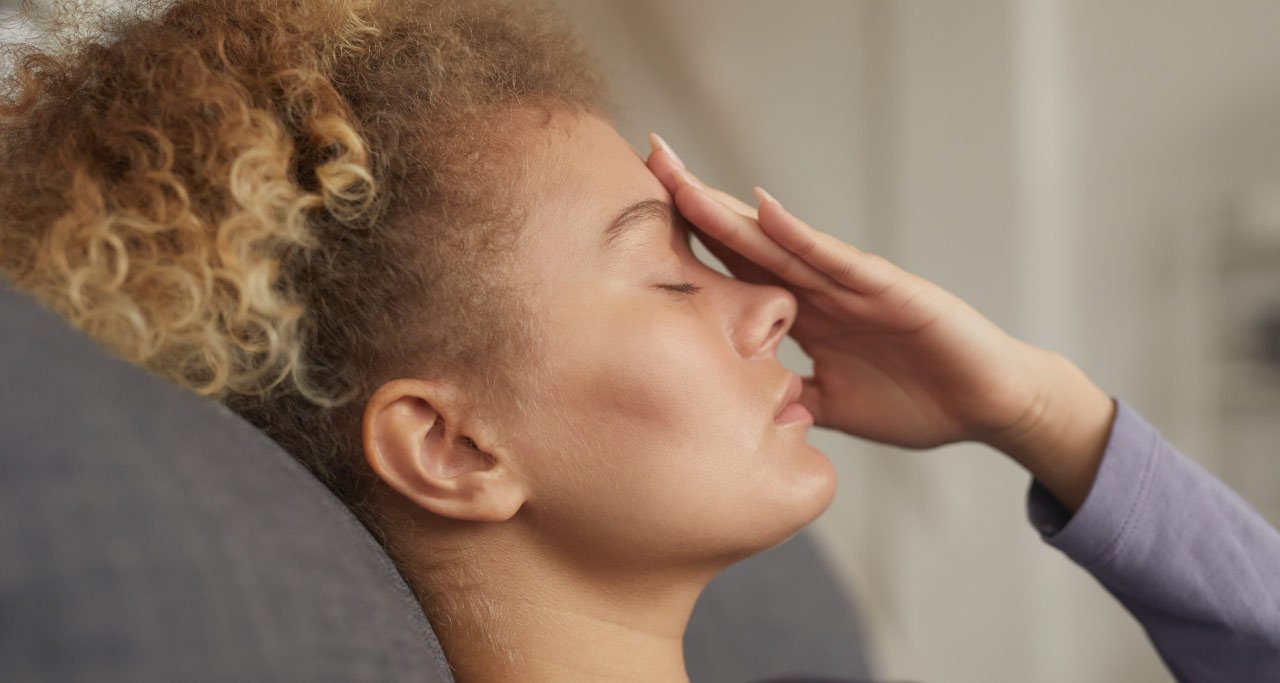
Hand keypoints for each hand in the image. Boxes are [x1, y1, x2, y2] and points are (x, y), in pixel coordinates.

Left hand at [645, 133, 1051, 449]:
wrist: (989, 406)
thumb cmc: (918, 401)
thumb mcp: (834, 407)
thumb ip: (793, 400)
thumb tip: (741, 415)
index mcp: (803, 317)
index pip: (734, 274)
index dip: (688, 246)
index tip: (635, 223)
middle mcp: (819, 290)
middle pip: (744, 241)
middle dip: (695, 202)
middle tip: (646, 159)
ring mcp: (851, 284)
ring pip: (778, 241)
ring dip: (728, 209)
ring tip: (681, 175)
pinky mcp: (889, 288)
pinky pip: (836, 259)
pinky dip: (800, 234)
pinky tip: (763, 209)